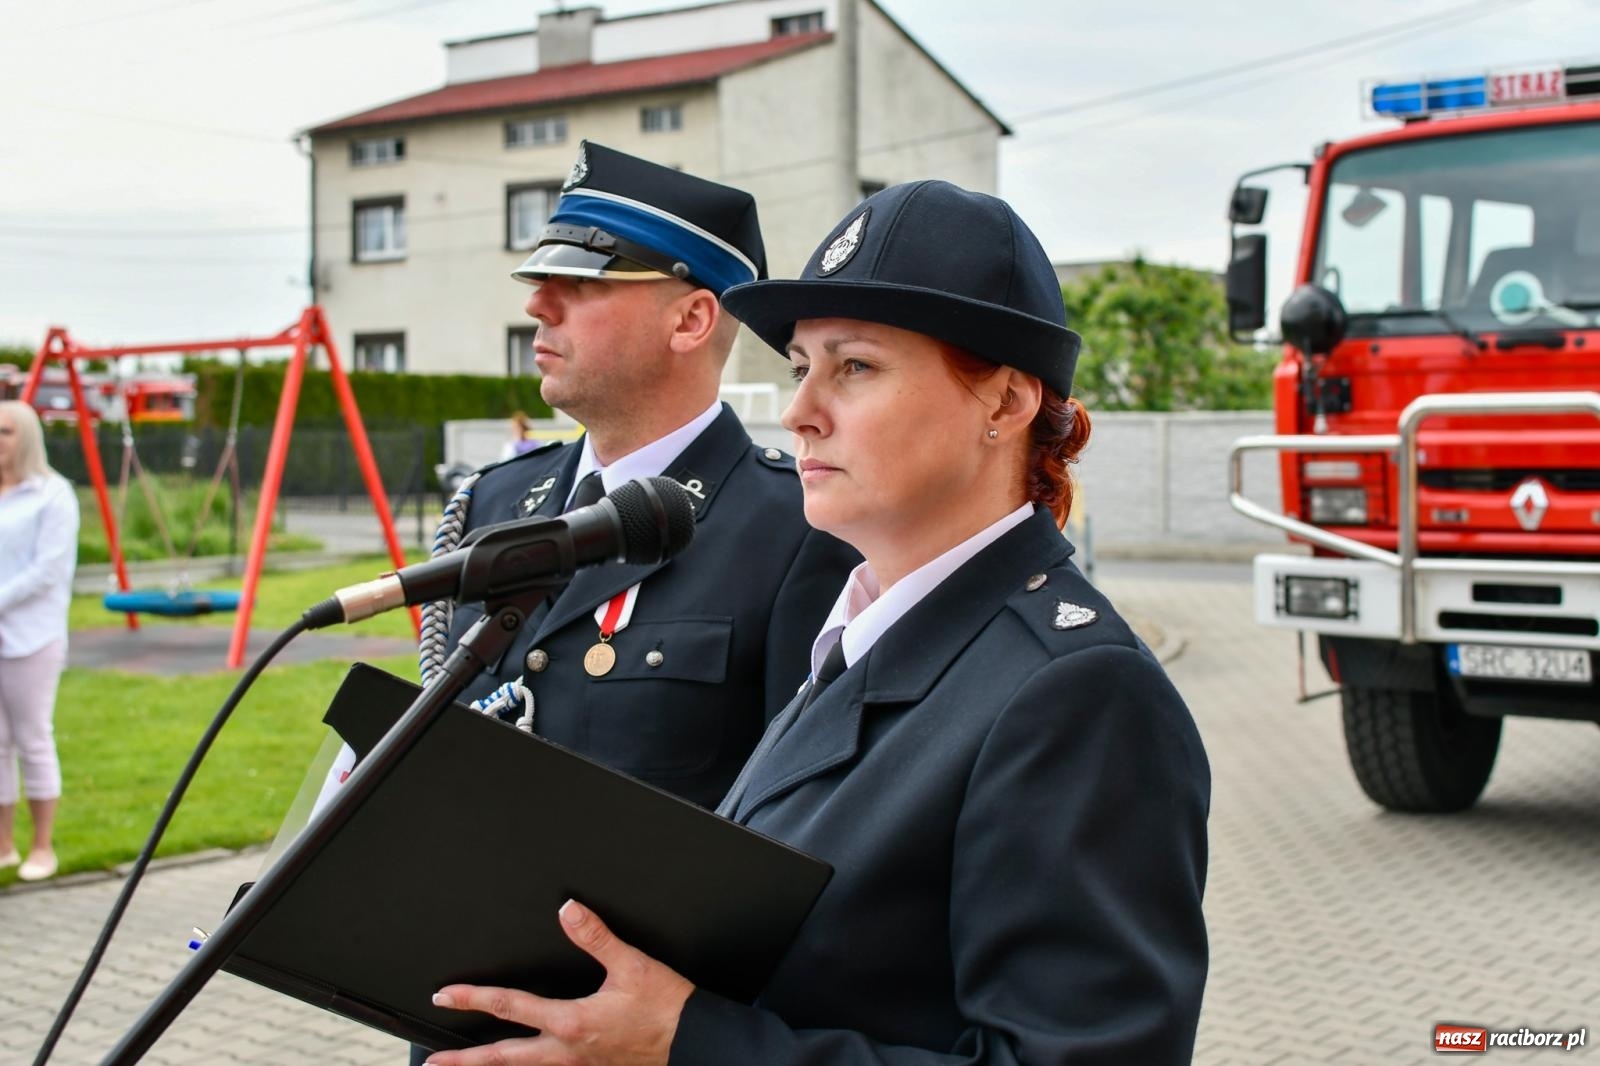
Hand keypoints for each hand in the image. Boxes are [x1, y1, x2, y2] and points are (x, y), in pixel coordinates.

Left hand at [425, 899, 693, 1065]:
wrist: (694, 1043)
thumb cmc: (667, 1009)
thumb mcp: (633, 966)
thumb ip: (597, 937)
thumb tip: (568, 911)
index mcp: (572, 1022)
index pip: (510, 1007)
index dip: (473, 999)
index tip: (444, 996)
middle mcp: (568, 1051)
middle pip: (504, 1057)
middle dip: (465, 1060)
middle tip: (433, 1062)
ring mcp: (579, 1065)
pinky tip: (526, 1065)